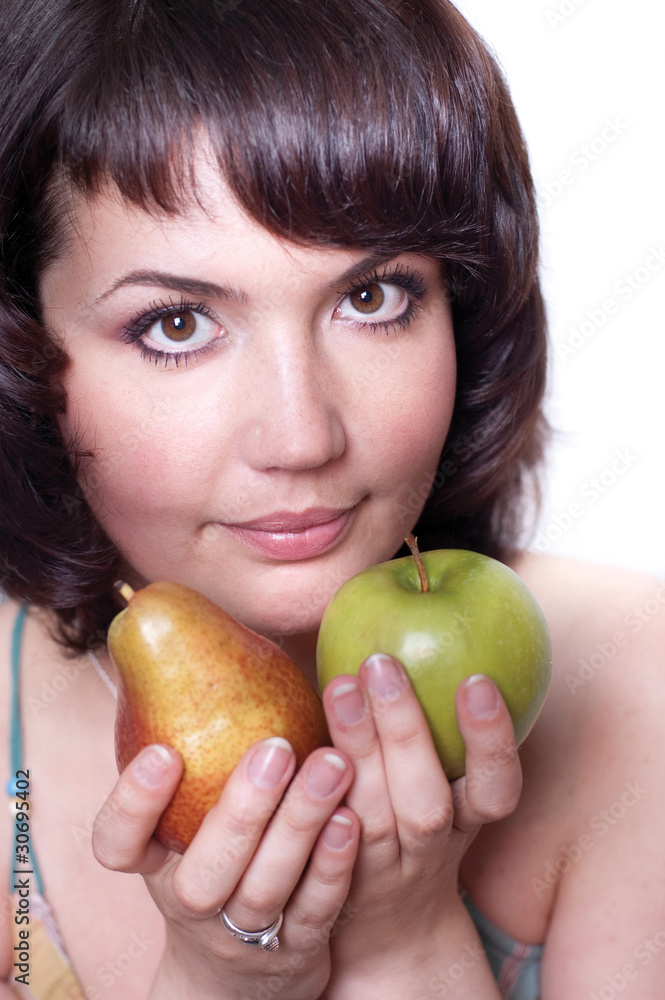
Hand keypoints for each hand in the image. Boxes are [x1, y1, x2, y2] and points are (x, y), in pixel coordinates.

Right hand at [92, 738, 359, 999]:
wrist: (241, 973)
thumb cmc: (220, 855)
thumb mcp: (190, 817)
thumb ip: (198, 747)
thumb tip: (191, 629)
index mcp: (155, 864)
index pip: (117, 845)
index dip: (133, 805)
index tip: (163, 752)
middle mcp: (191, 903)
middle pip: (203, 872)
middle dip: (240, 810)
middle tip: (275, 750)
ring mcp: (243, 934)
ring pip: (265, 888)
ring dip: (299, 826)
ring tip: (334, 766)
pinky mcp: (295, 950)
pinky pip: (314, 910)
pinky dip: (332, 867)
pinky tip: (352, 819)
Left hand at [320, 655, 521, 995]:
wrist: (388, 928)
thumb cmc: (410, 820)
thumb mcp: (440, 781)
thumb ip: (427, 723)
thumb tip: (422, 617)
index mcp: (466, 819)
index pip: (495, 788)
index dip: (491, 740)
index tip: (476, 680)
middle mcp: (428, 847)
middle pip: (425, 800)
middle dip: (406, 732)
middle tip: (380, 664)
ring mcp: (377, 867)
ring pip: (373, 819)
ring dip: (357, 752)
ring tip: (340, 686)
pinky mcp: (332, 883)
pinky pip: (322, 850)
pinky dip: (313, 805)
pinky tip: (294, 753)